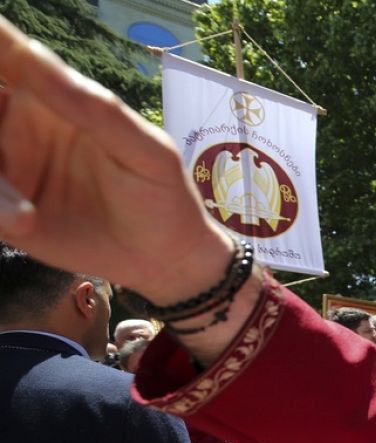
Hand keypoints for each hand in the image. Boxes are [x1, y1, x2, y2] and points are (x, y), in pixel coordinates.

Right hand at [0, 18, 230, 303]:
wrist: (163, 257)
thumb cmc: (160, 191)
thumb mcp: (142, 148)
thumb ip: (91, 107)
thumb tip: (34, 56)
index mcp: (48, 97)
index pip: (6, 59)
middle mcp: (15, 126)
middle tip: (1, 150)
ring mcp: (7, 169)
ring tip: (27, 218)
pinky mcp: (2, 211)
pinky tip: (27, 223)